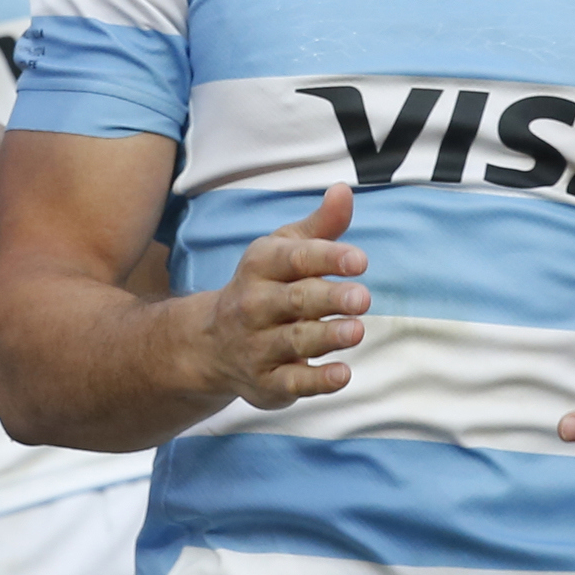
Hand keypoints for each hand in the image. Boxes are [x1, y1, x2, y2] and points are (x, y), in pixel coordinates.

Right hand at [200, 184, 367, 410]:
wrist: (211, 343)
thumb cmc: (264, 287)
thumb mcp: (284, 251)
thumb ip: (320, 226)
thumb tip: (345, 191)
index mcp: (261, 266)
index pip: (294, 258)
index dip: (327, 257)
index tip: (359, 260)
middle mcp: (254, 305)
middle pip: (295, 299)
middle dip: (328, 298)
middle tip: (363, 298)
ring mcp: (258, 345)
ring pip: (295, 340)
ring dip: (326, 336)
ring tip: (355, 330)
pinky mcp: (268, 382)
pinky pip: (292, 383)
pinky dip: (316, 381)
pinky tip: (342, 374)